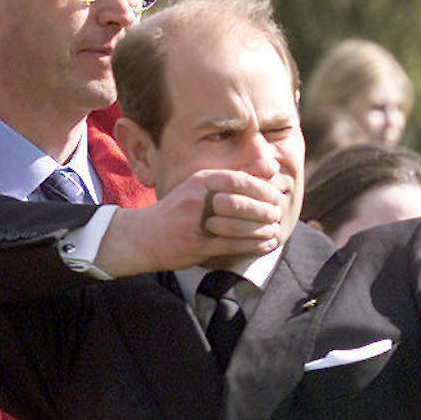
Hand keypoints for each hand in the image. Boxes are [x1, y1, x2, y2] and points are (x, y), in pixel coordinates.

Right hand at [95, 169, 284, 275]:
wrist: (142, 237)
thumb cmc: (177, 212)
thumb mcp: (198, 189)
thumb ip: (227, 183)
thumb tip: (266, 173)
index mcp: (200, 182)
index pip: (239, 180)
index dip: (262, 188)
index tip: (276, 195)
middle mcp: (198, 199)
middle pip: (242, 203)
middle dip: (265, 210)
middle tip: (278, 214)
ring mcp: (196, 223)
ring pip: (239, 227)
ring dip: (261, 230)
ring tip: (275, 231)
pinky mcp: (197, 245)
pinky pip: (232, 245)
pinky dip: (253, 246)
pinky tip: (265, 245)